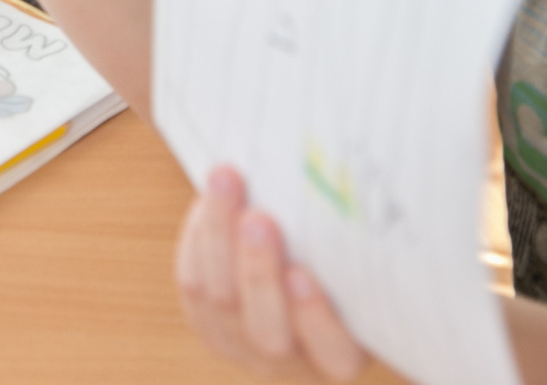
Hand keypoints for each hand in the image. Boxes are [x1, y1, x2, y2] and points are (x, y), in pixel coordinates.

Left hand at [175, 167, 369, 379]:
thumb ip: (344, 250)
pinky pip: (193, 284)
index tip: (301, 274)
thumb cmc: (338, 269)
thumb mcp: (354, 273)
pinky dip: (197, 239)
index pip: (333, 350)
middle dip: (258, 271)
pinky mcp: (207, 325)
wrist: (291, 275)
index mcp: (340, 358)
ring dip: (219, 238)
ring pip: (220, 301)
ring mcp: (243, 348)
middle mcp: (291, 362)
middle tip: (259, 218)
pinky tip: (207, 201)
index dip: (315, 317)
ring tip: (226, 184)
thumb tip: (338, 186)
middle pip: (267, 329)